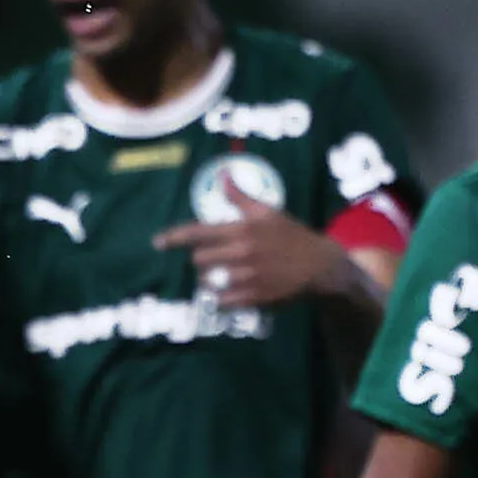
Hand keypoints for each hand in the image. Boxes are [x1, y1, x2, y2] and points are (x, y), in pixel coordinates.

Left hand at [155, 183, 351, 307]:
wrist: (319, 267)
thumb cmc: (292, 236)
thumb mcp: (268, 212)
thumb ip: (241, 197)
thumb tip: (223, 176)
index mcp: (241, 230)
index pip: (198, 233)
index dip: (174, 238)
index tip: (157, 242)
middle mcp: (240, 254)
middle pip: (198, 260)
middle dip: (201, 259)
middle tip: (214, 257)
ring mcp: (245, 278)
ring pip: (208, 281)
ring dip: (210, 278)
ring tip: (222, 274)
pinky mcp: (252, 298)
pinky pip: (222, 301)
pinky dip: (222, 296)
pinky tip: (231, 290)